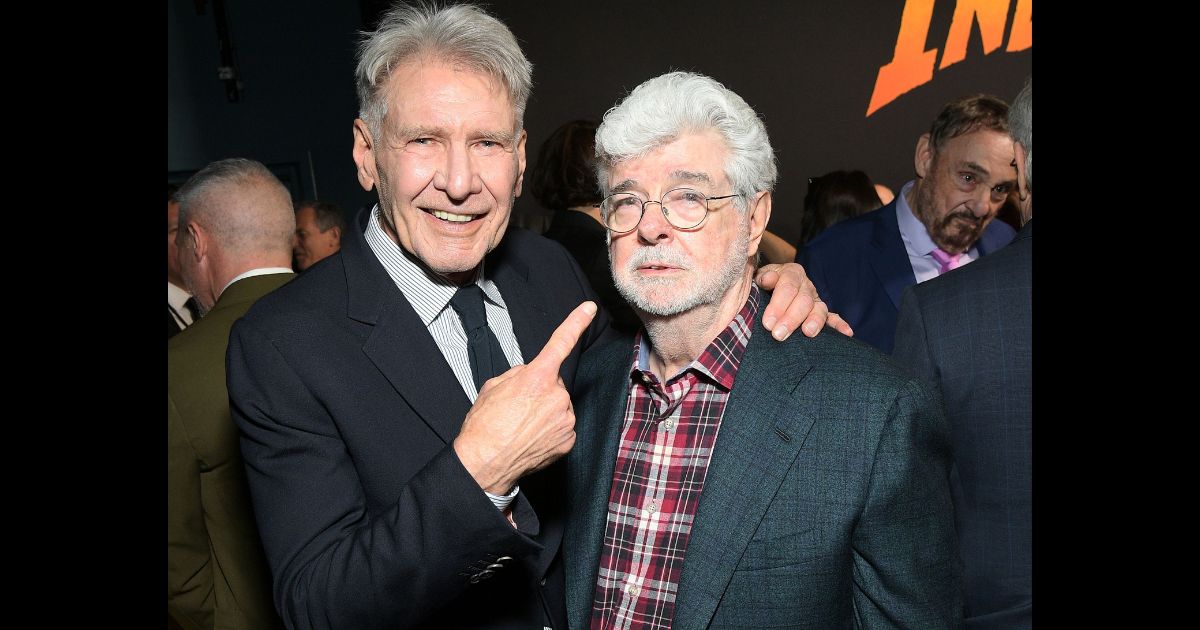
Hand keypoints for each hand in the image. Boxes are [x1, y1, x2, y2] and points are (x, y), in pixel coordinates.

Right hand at [453, 301, 597, 493]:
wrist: (484, 464)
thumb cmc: (484, 426)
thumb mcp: (493, 386)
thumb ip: (518, 373)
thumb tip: (530, 373)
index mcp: (537, 377)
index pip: (560, 343)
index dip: (576, 322)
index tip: (589, 308)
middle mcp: (557, 396)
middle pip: (554, 383)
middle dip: (540, 390)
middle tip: (517, 408)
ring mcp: (565, 419)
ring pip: (559, 405)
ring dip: (545, 411)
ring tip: (522, 425)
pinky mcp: (568, 440)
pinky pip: (562, 426)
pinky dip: (550, 430)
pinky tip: (532, 437)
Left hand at [754, 263, 853, 340]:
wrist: (769, 283)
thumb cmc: (762, 283)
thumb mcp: (759, 276)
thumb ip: (763, 277)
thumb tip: (767, 280)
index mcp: (791, 273)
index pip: (787, 288)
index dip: (778, 306)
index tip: (768, 323)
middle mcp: (806, 285)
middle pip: (803, 301)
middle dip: (791, 319)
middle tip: (778, 335)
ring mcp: (815, 299)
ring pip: (818, 309)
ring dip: (814, 322)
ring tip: (808, 333)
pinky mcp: (821, 312)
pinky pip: (832, 318)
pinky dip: (840, 325)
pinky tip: (847, 333)